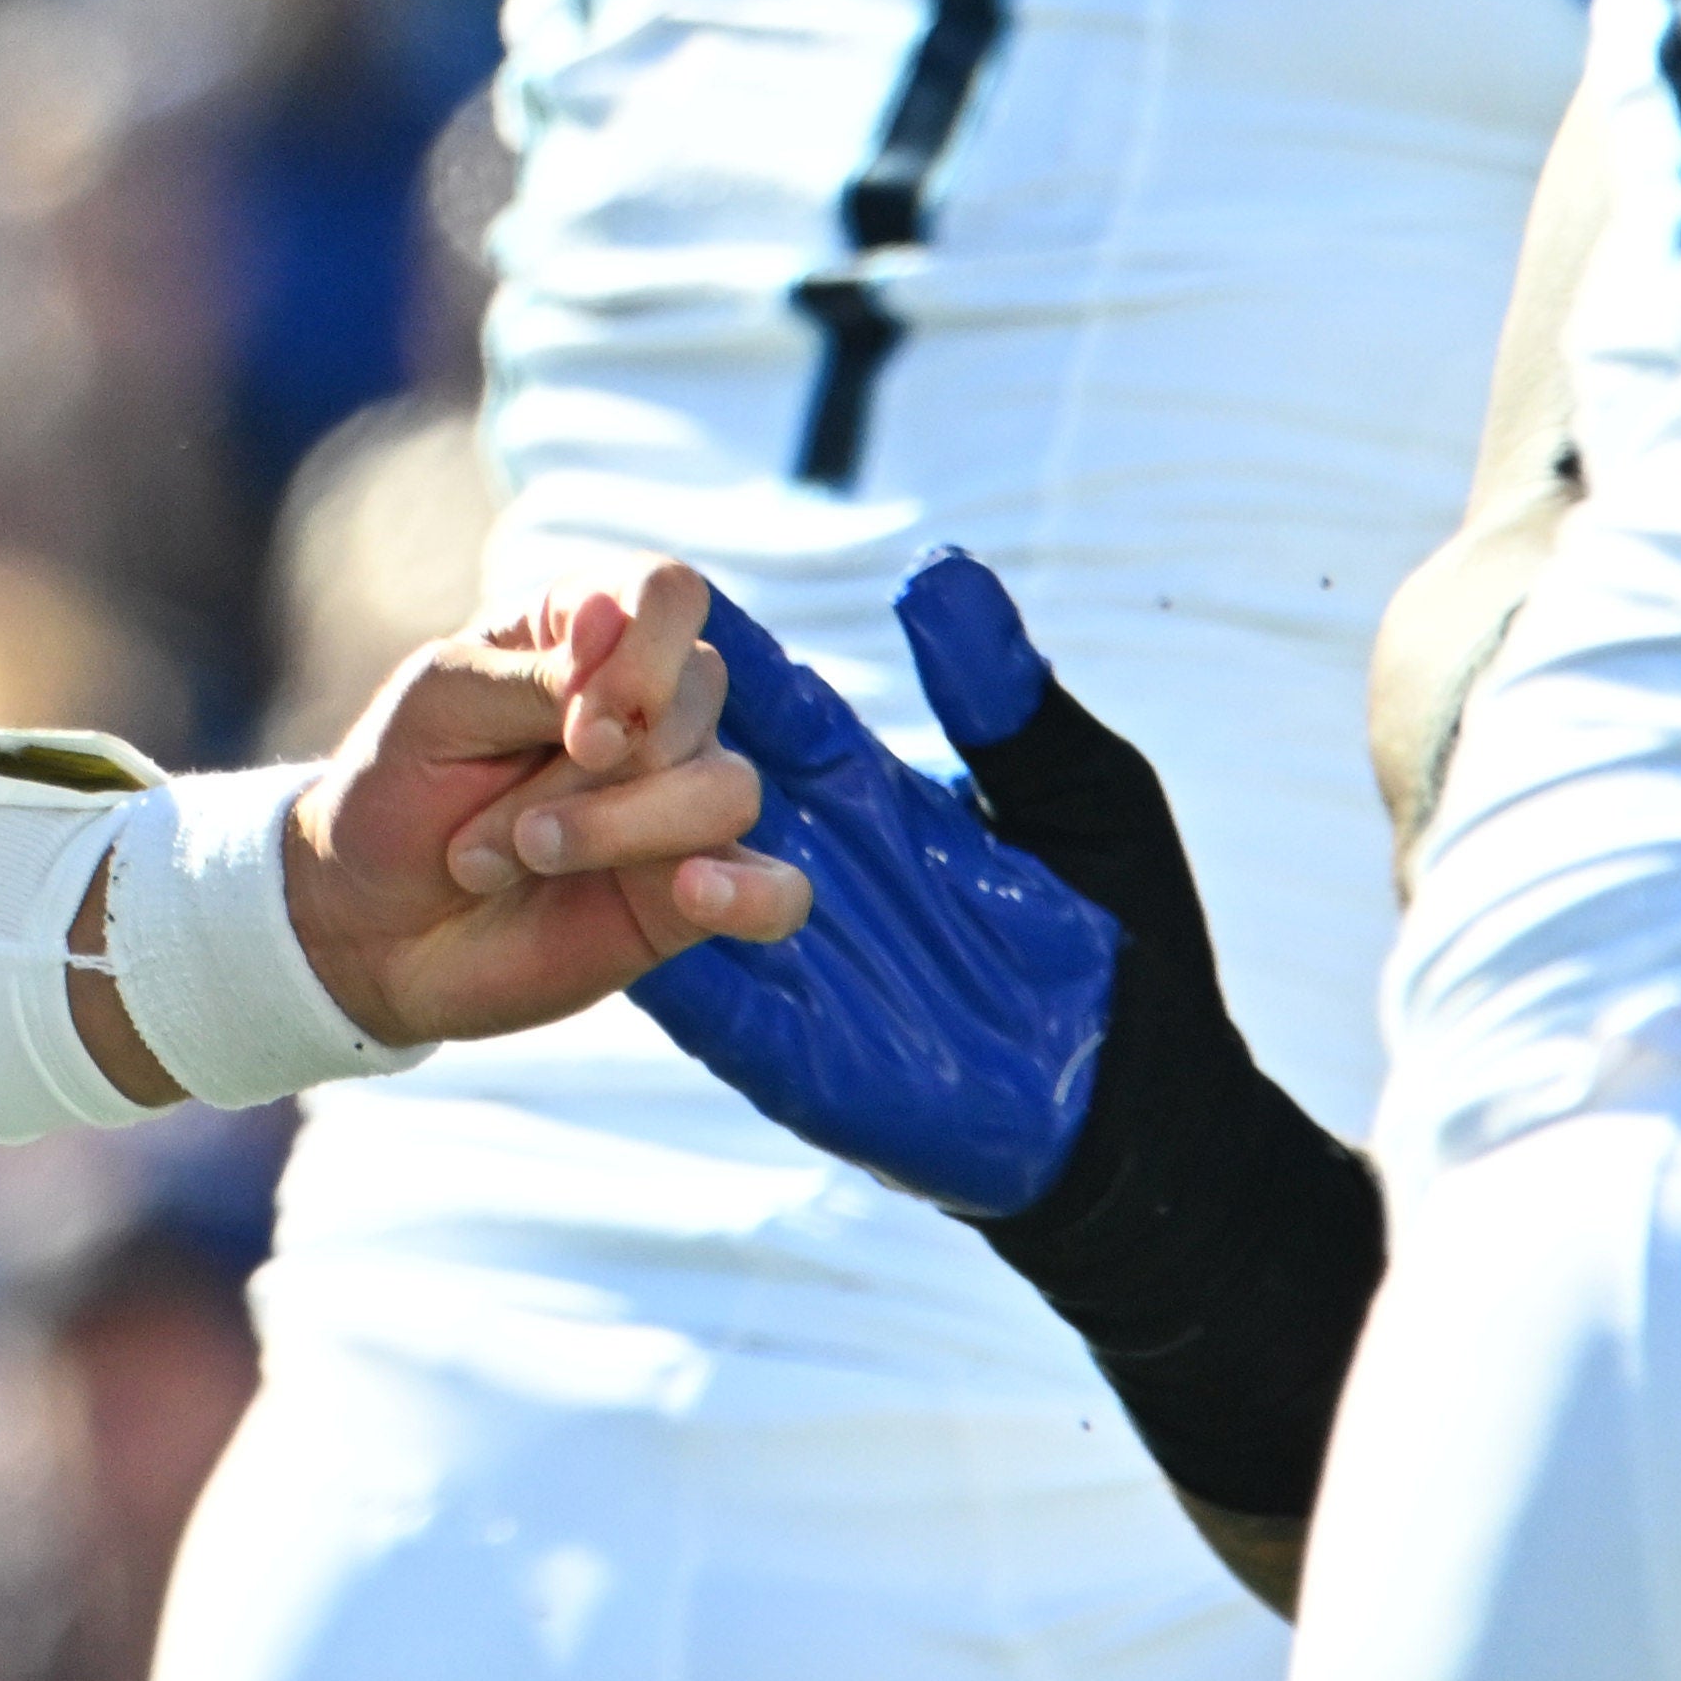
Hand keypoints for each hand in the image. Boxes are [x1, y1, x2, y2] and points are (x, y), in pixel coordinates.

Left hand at [283, 557, 809, 1047]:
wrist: (370, 921)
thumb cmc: (398, 788)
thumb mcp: (435, 706)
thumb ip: (533, 670)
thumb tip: (615, 625)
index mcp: (585, 635)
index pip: (668, 593)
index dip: (641, 651)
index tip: (574, 727)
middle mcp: (652, 709)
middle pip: (693, 698)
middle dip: (582, 770)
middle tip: (489, 824)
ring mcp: (680, 802)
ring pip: (727, 789)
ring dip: (615, 829)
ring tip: (522, 856)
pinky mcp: (695, 897)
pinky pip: (781, 890)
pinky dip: (752, 893)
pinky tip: (693, 894)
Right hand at [624, 571, 1122, 1216]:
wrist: (1148, 1108)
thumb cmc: (1131, 936)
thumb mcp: (1083, 792)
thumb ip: (1002, 695)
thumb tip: (935, 571)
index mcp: (858, 784)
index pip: (755, 691)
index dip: (688, 642)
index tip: (623, 585)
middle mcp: (798, 852)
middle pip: (679, 774)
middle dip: (612, 735)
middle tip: (561, 704)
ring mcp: (782, 951)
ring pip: (663, 885)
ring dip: (602, 855)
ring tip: (532, 828)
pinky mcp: (793, 1048)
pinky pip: (712, 1006)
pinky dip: (669, 971)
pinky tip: (620, 940)